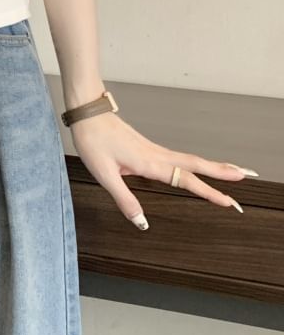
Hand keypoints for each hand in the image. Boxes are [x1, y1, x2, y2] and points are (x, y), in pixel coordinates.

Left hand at [69, 111, 258, 229]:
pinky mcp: (145, 146)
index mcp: (149, 162)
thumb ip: (124, 198)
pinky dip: (192, 162)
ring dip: (211, 165)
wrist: (86, 111)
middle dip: (222, 171)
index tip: (229, 202)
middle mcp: (155, 154)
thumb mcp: (104, 174)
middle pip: (195, 164)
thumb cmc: (92, 139)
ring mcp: (151, 148)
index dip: (209, 191)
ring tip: (231, 171)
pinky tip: (193, 167)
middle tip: (248, 176)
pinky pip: (176, 156)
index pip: (185, 180)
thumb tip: (142, 223)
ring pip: (187, 159)